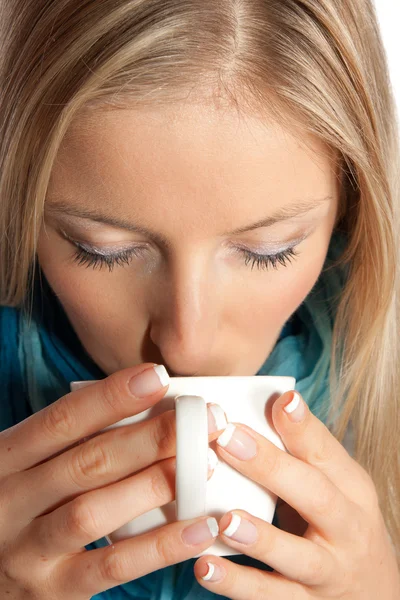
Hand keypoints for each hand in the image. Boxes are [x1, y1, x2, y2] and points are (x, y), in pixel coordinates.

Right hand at [0, 363, 223, 598]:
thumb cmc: (21, 505)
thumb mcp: (31, 467)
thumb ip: (73, 444)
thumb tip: (148, 410)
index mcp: (8, 460)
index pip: (61, 420)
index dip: (111, 396)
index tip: (159, 377)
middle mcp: (12, 501)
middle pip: (87, 462)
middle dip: (150, 438)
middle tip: (201, 420)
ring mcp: (29, 549)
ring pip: (94, 512)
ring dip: (153, 485)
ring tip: (203, 466)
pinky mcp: (53, 589)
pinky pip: (113, 566)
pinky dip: (160, 547)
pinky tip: (200, 529)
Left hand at [194, 390, 399, 598]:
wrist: (376, 594)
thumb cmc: (342, 523)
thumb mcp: (336, 486)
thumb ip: (303, 453)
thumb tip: (268, 402)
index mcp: (350, 489)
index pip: (327, 453)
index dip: (304, 428)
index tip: (281, 401)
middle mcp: (346, 529)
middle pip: (315, 496)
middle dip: (271, 467)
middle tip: (227, 440)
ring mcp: (328, 571)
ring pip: (297, 557)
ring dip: (260, 538)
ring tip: (225, 519)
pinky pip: (270, 597)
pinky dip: (237, 585)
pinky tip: (204, 567)